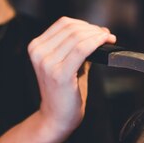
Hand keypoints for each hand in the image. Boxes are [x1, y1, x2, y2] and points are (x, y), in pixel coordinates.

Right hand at [28, 17, 115, 139]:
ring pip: (77, 37)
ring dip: (97, 35)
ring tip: (107, 40)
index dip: (85, 24)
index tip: (99, 31)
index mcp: (36, 47)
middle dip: (93, 30)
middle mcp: (39, 53)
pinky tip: (105, 43)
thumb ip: (77, 47)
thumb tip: (97, 32)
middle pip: (71, 28)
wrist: (56, 118)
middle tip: (106, 36)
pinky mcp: (59, 74)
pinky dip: (96, 43)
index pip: (63, 24)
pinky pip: (81, 49)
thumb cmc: (63, 94)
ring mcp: (47, 63)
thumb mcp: (66, 64)